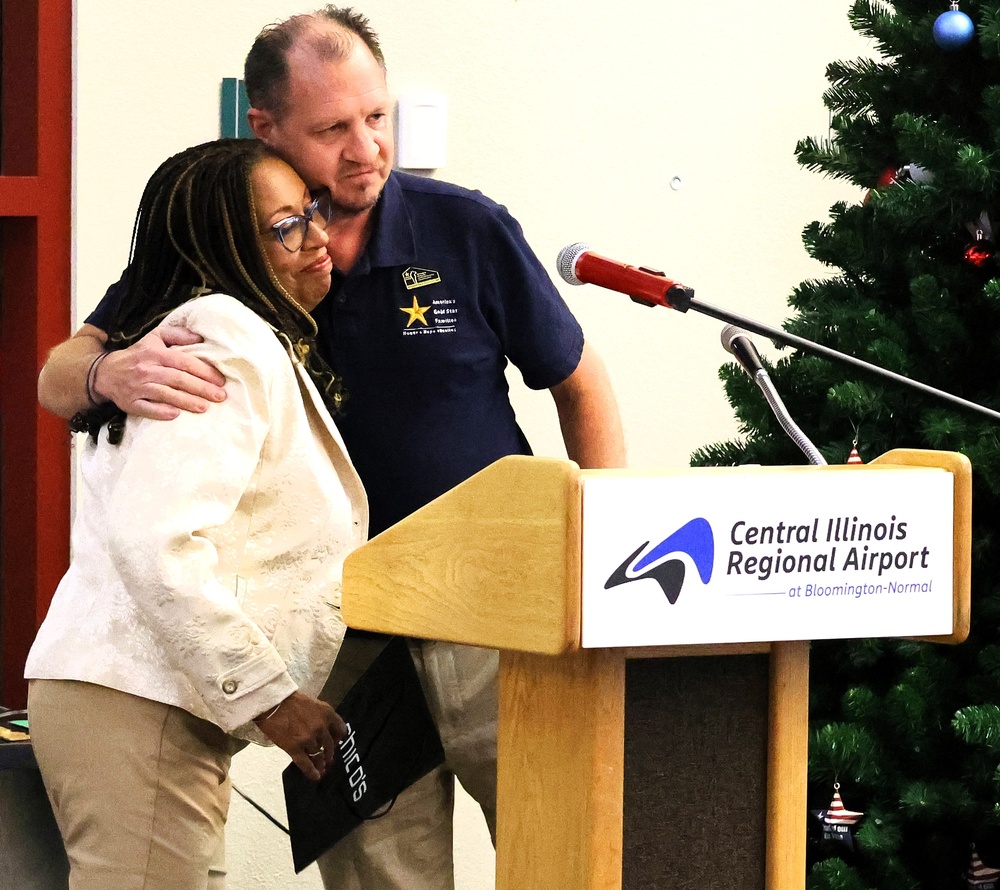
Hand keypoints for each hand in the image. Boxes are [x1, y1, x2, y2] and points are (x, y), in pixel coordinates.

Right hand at [94, 326, 226, 419]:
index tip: (220, 380)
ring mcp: (137, 387)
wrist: (106, 373)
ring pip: (165, 394)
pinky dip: (160, 412)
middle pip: (177, 379)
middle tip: (220, 396)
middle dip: (201, 388)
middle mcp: (146, 369)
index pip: (183, 361)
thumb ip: (177, 335)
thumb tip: (200, 338)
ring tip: (205, 407)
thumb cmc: (138, 355)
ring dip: (186, 402)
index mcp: (155, 353)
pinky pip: (146, 408)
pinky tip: (176, 415)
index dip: (203, 371)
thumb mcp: (155, 338)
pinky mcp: (129, 403)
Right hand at [254, 691, 347, 781]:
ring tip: (320, 766)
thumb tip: (324, 731)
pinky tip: (315, 777)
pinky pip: (306, 764)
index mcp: (327, 713)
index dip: (338, 738)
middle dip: (328, 752)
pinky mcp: (294, 748)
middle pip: (329, 746)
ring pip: (317, 754)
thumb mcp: (313, 704)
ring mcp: (308, 739)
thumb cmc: (290, 700)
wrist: (271, 702)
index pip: (341, 730)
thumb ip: (321, 717)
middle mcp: (321, 727)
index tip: (335, 741)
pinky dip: (311, 772)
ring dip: (318, 761)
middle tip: (326, 756)